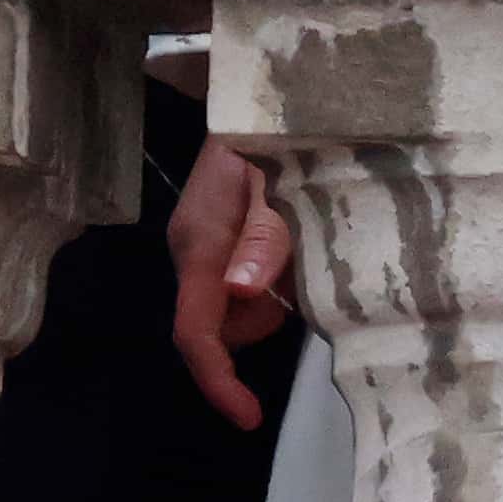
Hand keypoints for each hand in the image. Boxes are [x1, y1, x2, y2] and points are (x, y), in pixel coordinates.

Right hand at [168, 140, 298, 424]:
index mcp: (199, 244)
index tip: (251, 418)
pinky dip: (276, 277)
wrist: (256, 83)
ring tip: (307, 239)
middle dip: (266, 322)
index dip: (218, 381)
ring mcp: (205, 247)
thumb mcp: (277, 174)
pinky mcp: (221, 240)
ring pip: (240, 310)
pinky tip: (296, 237)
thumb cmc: (269, 126)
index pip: (195, 331)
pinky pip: (247, 284)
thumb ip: (266, 231)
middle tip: (308, 271)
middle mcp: (193, 252)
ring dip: (277, 297)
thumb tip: (245, 292)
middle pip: (222, 328)